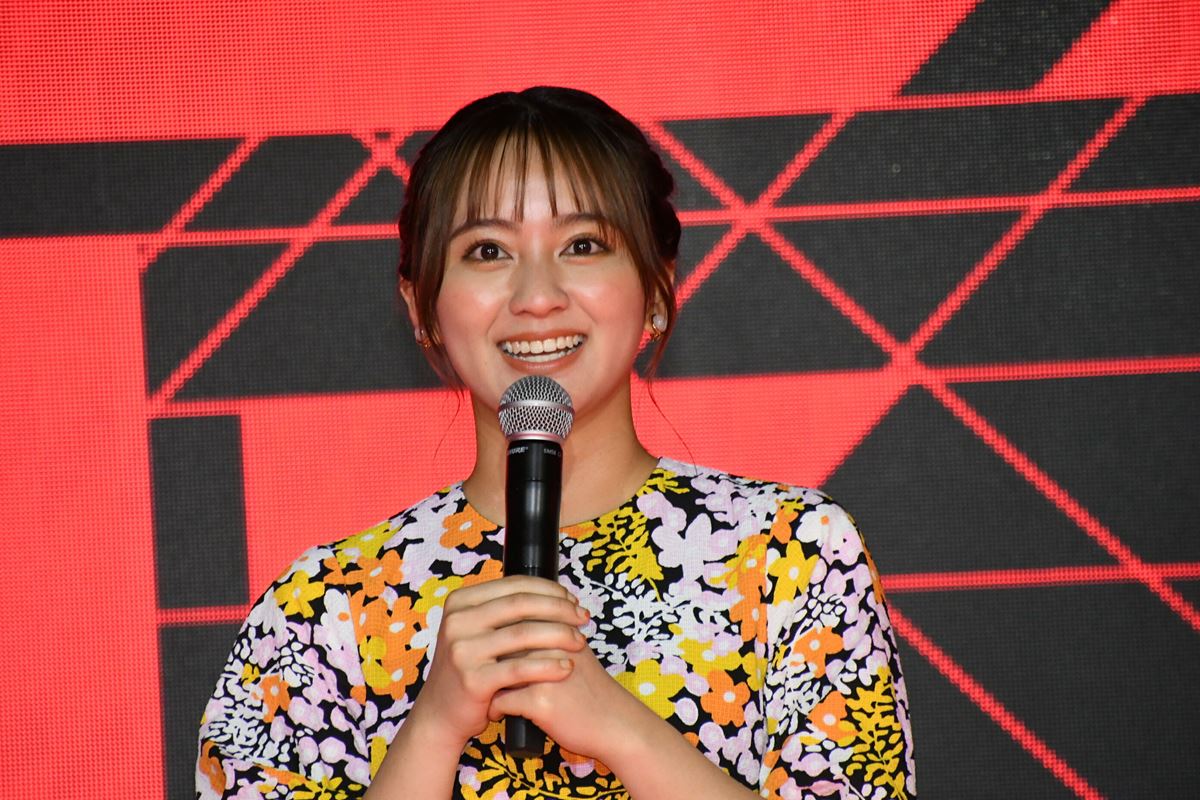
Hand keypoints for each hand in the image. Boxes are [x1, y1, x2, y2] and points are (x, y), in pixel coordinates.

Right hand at [405, 575, 589, 750]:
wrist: (442, 714)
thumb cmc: (471, 669)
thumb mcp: (477, 631)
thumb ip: (504, 612)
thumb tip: (554, 594)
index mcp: (460, 602)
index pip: (514, 584)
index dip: (550, 589)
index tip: (573, 600)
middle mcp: (457, 621)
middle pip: (521, 605)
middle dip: (560, 609)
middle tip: (584, 618)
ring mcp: (462, 650)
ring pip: (524, 634)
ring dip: (560, 635)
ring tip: (580, 642)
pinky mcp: (473, 680)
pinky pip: (520, 668)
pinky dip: (548, 665)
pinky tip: (567, 667)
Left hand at [486, 636, 660, 763]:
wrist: (615, 721)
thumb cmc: (590, 688)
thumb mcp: (574, 650)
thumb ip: (547, 634)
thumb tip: (507, 627)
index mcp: (556, 628)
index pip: (512, 621)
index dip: (496, 636)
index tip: (491, 652)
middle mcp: (548, 644)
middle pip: (500, 645)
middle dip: (487, 659)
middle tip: (483, 672)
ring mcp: (543, 672)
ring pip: (495, 671)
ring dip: (487, 683)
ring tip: (488, 692)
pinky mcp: (539, 701)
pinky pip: (501, 702)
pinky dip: (495, 709)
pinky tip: (498, 713)